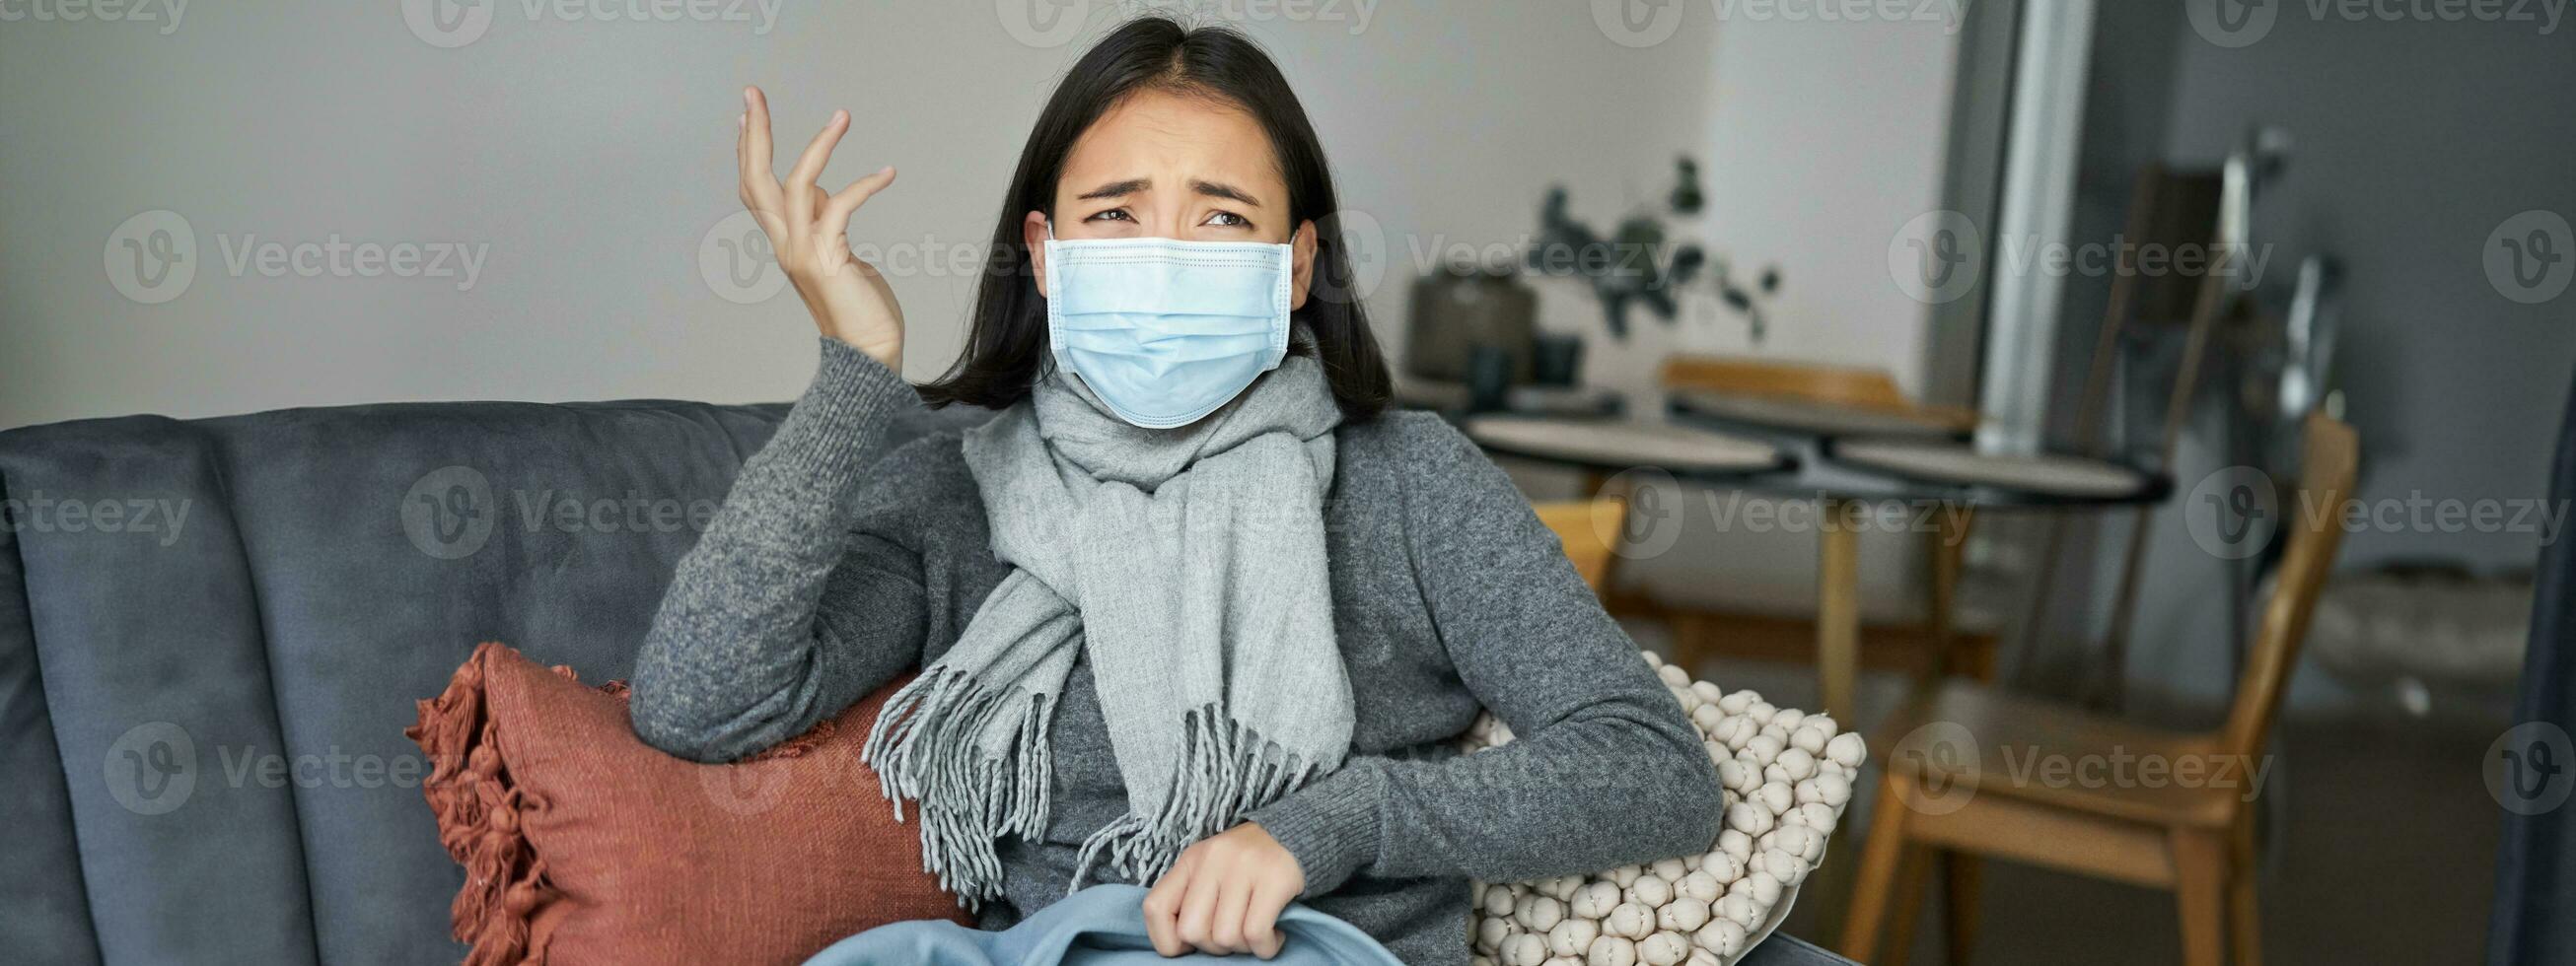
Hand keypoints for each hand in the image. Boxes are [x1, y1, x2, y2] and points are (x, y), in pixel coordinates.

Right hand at [735, 86, 904, 369]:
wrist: (871, 355)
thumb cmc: (861, 308)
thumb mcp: (838, 254)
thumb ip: (825, 222)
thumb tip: (825, 191)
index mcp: (784, 242)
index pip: (753, 187)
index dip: (747, 149)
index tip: (746, 113)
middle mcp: (785, 245)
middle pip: (755, 178)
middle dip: (754, 132)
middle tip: (753, 92)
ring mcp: (803, 253)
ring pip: (796, 185)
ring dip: (819, 145)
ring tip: (843, 116)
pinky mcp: (829, 259)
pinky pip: (840, 207)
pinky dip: (865, 185)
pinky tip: (888, 173)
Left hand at [1142, 822, 1306, 958]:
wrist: (1300, 834)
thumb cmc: (1250, 866)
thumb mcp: (1212, 870)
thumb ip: (1193, 898)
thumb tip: (1181, 944)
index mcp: (1191, 860)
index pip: (1155, 908)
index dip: (1166, 940)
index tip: (1189, 946)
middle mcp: (1212, 860)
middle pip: (1192, 931)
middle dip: (1212, 948)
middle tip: (1233, 938)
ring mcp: (1243, 867)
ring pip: (1225, 936)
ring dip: (1243, 948)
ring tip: (1256, 935)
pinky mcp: (1274, 878)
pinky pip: (1255, 933)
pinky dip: (1265, 947)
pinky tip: (1273, 937)